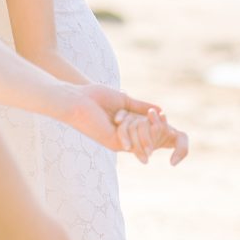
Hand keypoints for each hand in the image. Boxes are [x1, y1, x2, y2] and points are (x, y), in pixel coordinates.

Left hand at [61, 84, 188, 165]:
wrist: (77, 100)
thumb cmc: (95, 96)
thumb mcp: (124, 100)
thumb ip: (141, 106)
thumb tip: (160, 109)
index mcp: (125, 126)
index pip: (148, 129)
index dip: (157, 124)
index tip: (163, 116)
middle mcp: (124, 137)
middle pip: (149, 136)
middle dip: (155, 128)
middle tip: (157, 118)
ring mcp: (120, 142)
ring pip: (143, 139)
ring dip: (141, 127)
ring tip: (125, 115)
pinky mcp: (115, 144)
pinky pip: (134, 141)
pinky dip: (136, 130)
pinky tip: (124, 118)